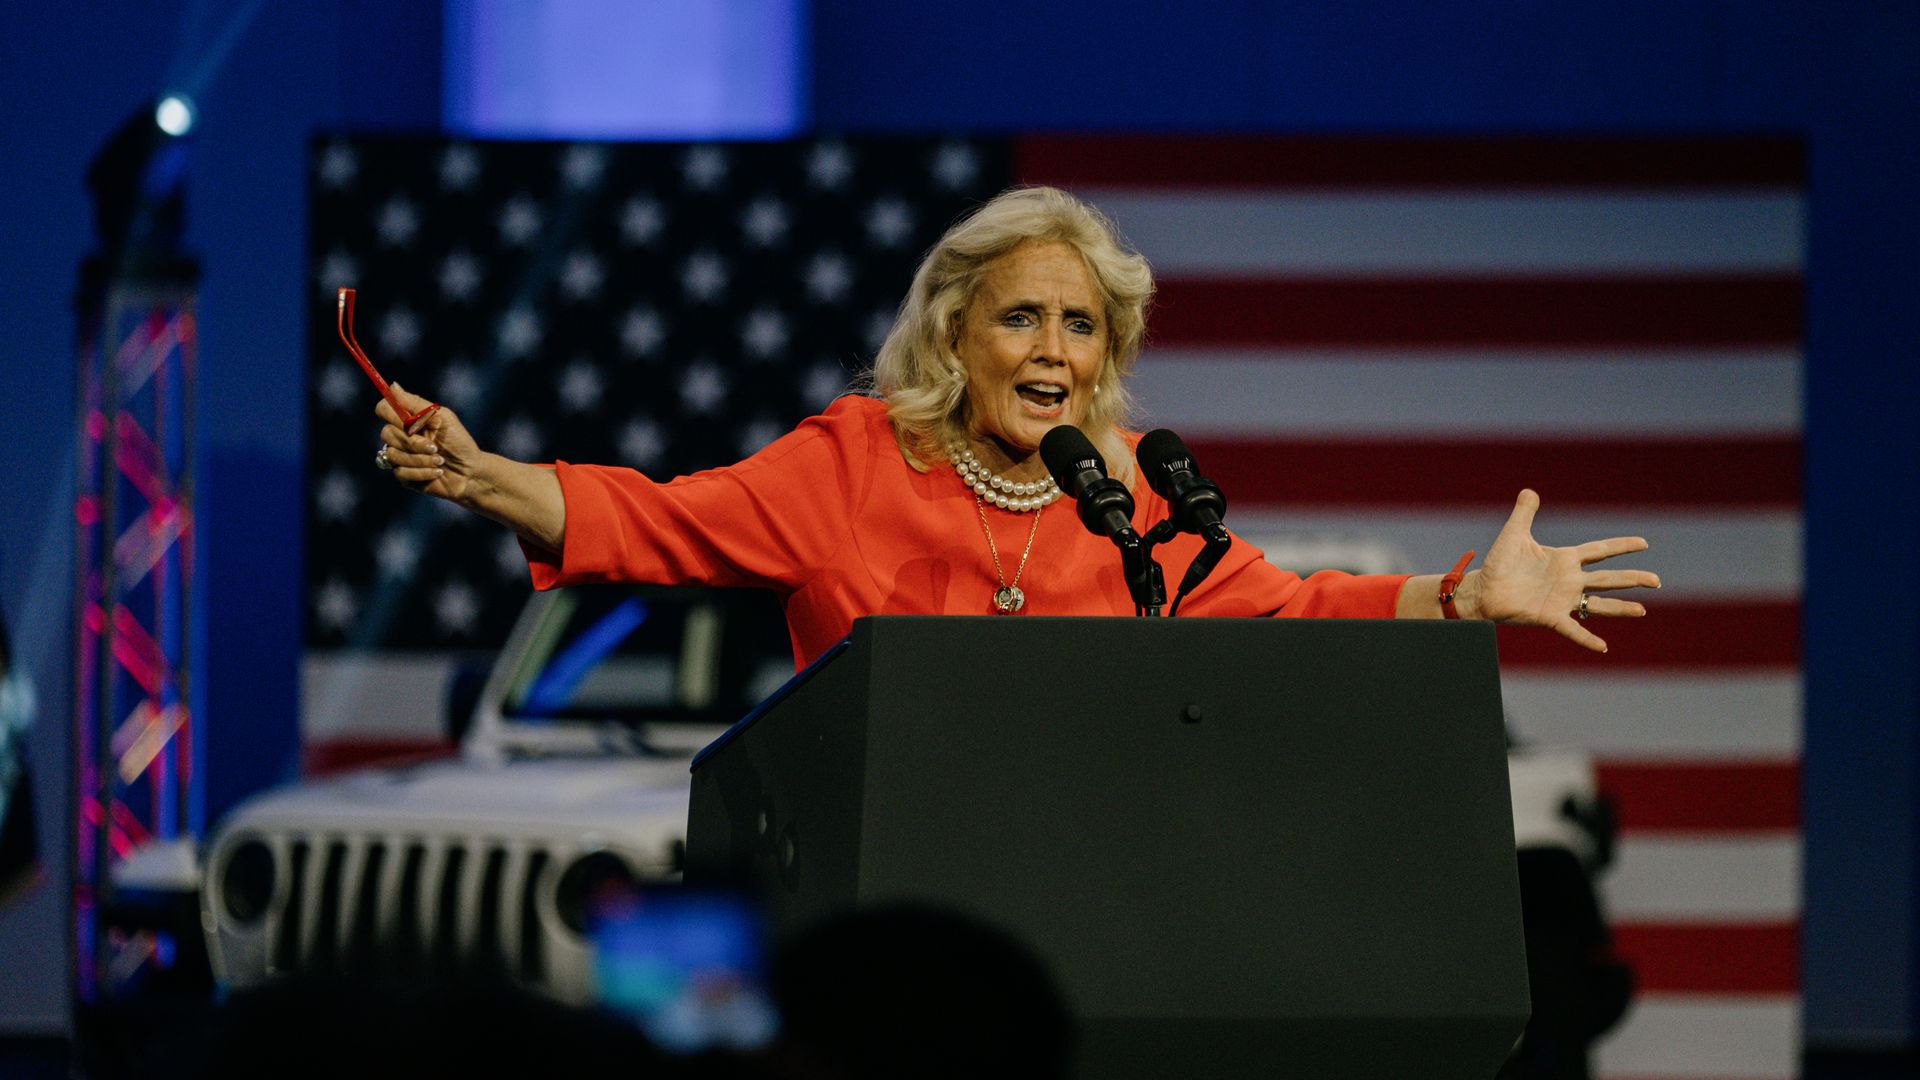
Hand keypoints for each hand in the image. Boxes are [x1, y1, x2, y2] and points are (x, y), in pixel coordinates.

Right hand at [375, 383, 484, 503]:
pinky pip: (401, 472)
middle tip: (435, 447)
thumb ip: (416, 403)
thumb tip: (393, 385)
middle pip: (386, 433)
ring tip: (440, 461)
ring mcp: (399, 456)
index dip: (390, 413)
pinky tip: (437, 472)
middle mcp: (399, 436)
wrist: (470, 471)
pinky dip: (422, 472)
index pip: (383, 409)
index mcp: (407, 419)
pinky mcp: (403, 476)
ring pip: (394, 455)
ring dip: (421, 459)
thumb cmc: (459, 441)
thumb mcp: (443, 418)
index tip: (407, 421)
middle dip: (413, 442)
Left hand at [1462, 489, 1660, 652]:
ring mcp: (1562, 600)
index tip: (1644, 543)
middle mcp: (1569, 580)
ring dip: (1620, 608)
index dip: (1620, 546)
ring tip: (1642, 611)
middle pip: (1608, 579)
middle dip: (1632, 579)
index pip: (1599, 550)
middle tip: (1656, 580)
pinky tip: (1603, 646)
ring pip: (1597, 605)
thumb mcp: (1513, 535)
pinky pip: (1572, 629)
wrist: (1482, 590)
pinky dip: (1587, 638)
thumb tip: (1529, 491)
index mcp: (1564, 559)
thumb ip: (1524, 514)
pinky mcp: (1550, 616)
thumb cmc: (1499, 564)